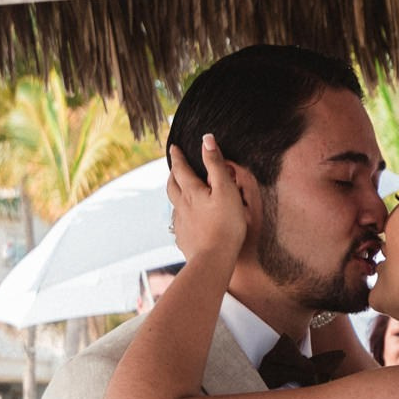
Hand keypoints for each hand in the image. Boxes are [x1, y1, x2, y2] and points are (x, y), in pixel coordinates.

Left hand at [167, 134, 254, 265]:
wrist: (213, 259)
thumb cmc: (225, 225)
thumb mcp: (226, 190)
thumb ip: (216, 164)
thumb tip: (206, 139)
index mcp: (191, 192)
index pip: (180, 169)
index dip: (178, 156)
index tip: (174, 147)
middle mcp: (181, 206)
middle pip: (172, 186)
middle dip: (173, 174)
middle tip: (175, 169)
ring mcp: (181, 223)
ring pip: (174, 204)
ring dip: (176, 195)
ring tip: (182, 194)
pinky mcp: (184, 239)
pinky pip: (180, 224)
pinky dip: (182, 217)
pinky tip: (189, 222)